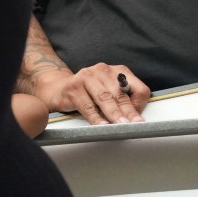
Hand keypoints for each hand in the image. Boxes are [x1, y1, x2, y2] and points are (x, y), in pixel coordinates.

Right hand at [35, 64, 150, 124]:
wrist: (58, 89)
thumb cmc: (88, 94)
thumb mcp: (109, 94)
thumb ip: (123, 101)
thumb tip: (135, 117)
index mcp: (118, 72)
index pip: (137, 87)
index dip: (139, 104)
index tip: (139, 120)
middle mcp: (103, 71)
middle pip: (120, 94)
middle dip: (128, 112)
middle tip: (135, 125)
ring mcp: (87, 77)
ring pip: (104, 98)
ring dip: (114, 114)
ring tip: (121, 126)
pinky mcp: (73, 87)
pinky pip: (87, 106)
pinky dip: (95, 117)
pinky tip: (101, 126)